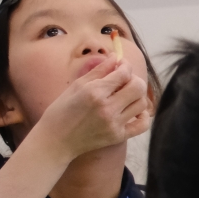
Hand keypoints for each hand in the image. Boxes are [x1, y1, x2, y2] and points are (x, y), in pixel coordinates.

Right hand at [26, 55, 150, 161]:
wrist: (55, 140)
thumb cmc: (61, 111)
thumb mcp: (77, 85)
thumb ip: (99, 70)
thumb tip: (116, 57)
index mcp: (95, 91)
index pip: (124, 73)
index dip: (125, 65)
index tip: (121, 65)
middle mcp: (107, 107)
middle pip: (138, 87)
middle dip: (134, 79)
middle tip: (125, 81)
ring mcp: (114, 124)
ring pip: (142, 104)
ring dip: (137, 96)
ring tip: (126, 95)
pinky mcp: (118, 137)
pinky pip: (142, 125)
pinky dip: (143, 116)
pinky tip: (134, 111)